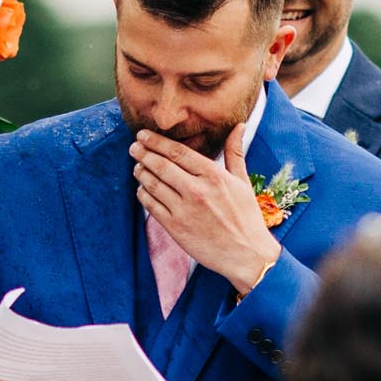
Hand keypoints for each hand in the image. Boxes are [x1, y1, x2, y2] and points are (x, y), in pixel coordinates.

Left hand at [132, 124, 280, 295]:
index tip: (144, 135)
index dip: (156, 141)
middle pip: (161, 165)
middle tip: (134, 147)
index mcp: (213, 175)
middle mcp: (197, 190)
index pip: (177, 152)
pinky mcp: (176, 228)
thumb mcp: (243, 182)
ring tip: (137, 166)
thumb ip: (235, 152)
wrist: (246, 255)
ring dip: (141, 173)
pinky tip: (143, 189)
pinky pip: (152, 206)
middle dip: (143, 154)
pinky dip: (143, 195)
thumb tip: (239, 125)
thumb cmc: (246, 218)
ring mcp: (184, 210)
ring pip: (153, 185)